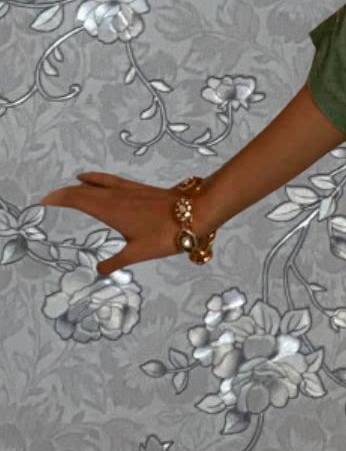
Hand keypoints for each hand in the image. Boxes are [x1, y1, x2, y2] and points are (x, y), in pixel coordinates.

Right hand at [37, 171, 212, 277]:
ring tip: (77, 181)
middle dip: (67, 192)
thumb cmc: (166, 233)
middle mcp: (115, 195)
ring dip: (85, 183)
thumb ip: (116, 261)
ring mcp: (129, 189)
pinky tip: (108, 183)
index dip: (58, 199)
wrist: (196, 212)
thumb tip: (99, 271)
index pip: (76, 199)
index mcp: (108, 209)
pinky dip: (103, 180)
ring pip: (101, 182)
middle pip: (84, 189)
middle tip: (52, 197)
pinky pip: (115, 181)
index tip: (43, 201)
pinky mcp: (142, 189)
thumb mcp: (138, 252)